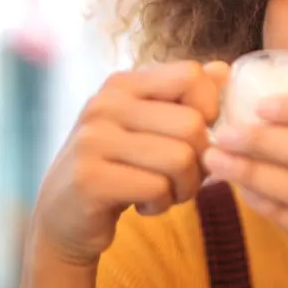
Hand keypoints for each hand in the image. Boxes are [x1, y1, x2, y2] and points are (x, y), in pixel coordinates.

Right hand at [32, 60, 229, 266]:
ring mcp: (93, 140)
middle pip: (192, 124)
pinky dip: (162, 204)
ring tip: (165, 192)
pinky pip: (157, 188)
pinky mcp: (90, 179)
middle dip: (200, 162)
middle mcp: (104, 104)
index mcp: (122, 84)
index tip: (194, 136)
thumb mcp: (149, 126)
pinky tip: (144, 206)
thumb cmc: (119, 168)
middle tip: (182, 178)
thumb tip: (224, 70)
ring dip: (185, 187)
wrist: (64, 217)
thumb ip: (184, 97)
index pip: (192, 76)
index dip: (210, 109)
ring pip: (180, 159)